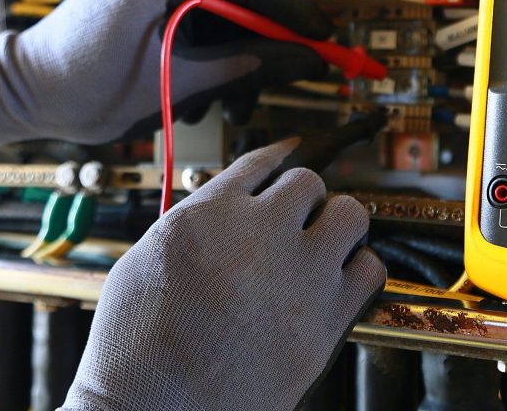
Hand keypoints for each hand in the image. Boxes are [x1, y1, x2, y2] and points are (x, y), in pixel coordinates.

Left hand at [0, 0, 333, 153]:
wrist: (24, 88)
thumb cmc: (83, 92)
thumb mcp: (172, 85)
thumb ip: (241, 65)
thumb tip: (303, 58)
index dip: (293, 6)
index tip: (322, 38)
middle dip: (264, 37)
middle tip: (279, 79)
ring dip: (236, 48)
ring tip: (230, 100)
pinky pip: (197, 3)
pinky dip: (211, 40)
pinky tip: (204, 82)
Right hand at [60, 140, 385, 410]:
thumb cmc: (136, 350)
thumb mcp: (145, 262)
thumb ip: (193, 225)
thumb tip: (224, 209)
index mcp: (208, 216)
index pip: (260, 163)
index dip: (278, 159)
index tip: (289, 156)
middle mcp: (259, 234)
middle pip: (309, 181)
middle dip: (304, 199)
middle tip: (296, 222)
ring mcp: (299, 274)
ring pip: (351, 214)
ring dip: (338, 225)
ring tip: (322, 247)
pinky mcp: (327, 319)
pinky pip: (371, 269)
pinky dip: (359, 270)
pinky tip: (339, 281)